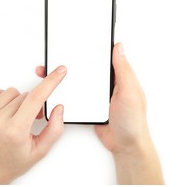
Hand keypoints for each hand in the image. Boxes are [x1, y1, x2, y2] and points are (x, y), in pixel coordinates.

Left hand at [0, 65, 66, 184]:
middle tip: (30, 120)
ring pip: (11, 92)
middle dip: (32, 105)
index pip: (36, 98)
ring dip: (18, 101)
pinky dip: (3, 99)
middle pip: (25, 95)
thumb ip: (54, 129)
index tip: (59, 72)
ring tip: (16, 117)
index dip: (50, 82)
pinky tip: (4, 113)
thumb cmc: (11, 162)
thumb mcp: (40, 151)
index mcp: (15, 131)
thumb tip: (58, 108)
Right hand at [36, 43, 163, 183]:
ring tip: (53, 71)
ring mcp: (98, 95)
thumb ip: (123, 69)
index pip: (105, 57)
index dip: (93, 49)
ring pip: (80, 81)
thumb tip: (119, 47)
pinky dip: (69, 92)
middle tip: (59, 55)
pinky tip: (60, 89)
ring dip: (69, 78)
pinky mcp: (90, 106)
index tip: (79, 41)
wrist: (125, 145)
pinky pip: (77, 96)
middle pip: (88, 68)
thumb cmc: (133, 120)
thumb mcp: (129, 91)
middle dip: (75, 62)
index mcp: (120, 77)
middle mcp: (108, 84)